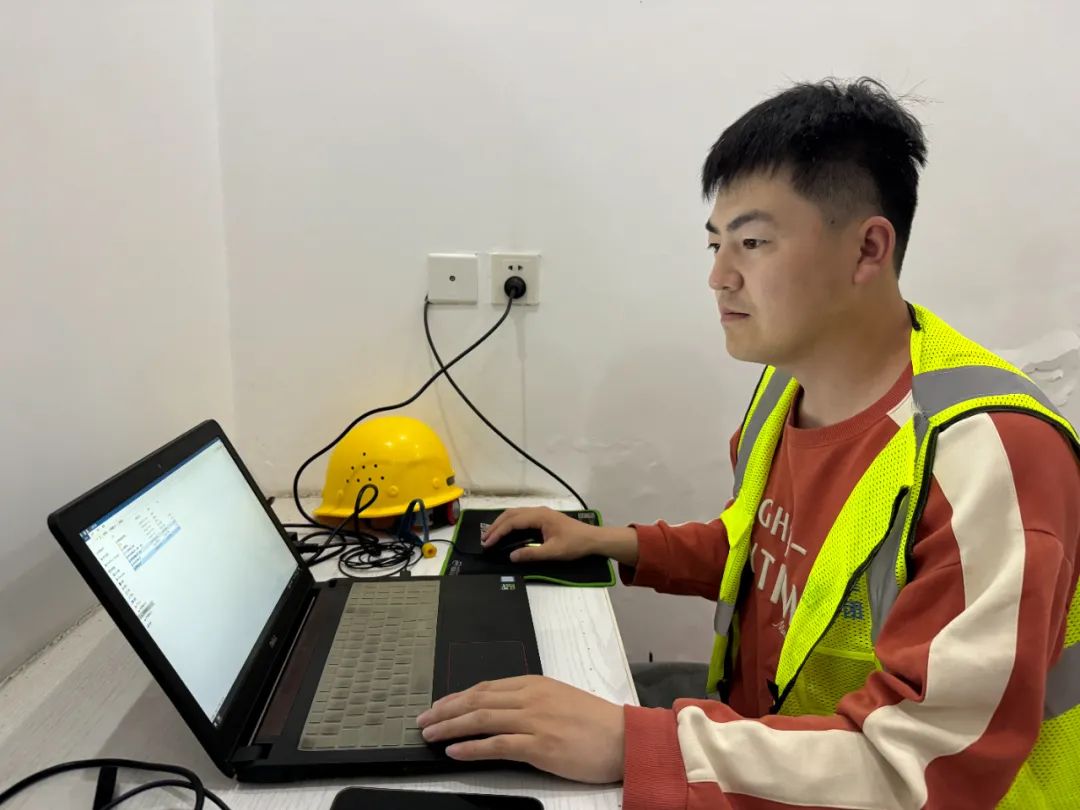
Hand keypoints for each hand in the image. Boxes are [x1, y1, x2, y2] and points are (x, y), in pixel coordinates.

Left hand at [416, 675, 624, 783]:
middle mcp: (531, 697)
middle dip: (445, 710)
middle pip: (477, 699)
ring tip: (430, 734)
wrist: (625, 739)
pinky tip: (455, 750)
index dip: (457, 696)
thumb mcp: (560, 700)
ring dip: (450, 726)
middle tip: (423, 720)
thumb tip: (498, 712)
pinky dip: (472, 747)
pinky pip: (497, 744)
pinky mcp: (540, 746)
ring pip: (482, 718)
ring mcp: (534, 720)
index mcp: (535, 684)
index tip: (438, 706)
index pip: (486, 687)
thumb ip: (530, 702)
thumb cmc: (596, 724)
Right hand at [482, 507, 637, 565]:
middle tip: (484, 540)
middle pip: (511, 514)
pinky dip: (510, 523)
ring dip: (502, 523)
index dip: (498, 532)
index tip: (487, 543)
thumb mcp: (553, 552)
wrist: (593, 539)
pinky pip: (521, 516)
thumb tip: (512, 556)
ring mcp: (541, 513)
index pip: (512, 522)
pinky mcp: (543, 517)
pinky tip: (506, 531)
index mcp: (540, 516)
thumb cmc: (575, 544)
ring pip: (515, 514)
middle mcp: (538, 511)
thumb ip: (531, 554)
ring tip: (491, 536)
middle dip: (496, 526)